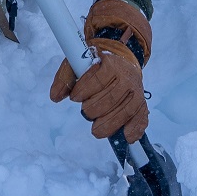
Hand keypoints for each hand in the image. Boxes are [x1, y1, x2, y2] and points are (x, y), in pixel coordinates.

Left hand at [50, 0, 152, 140]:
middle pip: (110, 99)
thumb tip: (55, 97)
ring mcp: (136, 91)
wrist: (122, 58)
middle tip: (85, 112)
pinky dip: (134, 129)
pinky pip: (141, 118)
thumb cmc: (96, 63)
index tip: (74, 97)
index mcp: (111, 64)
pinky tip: (125, 137)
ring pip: (124, 111)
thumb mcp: (78, 62)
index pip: (98, 80)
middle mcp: (126, 77)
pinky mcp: (141, 103)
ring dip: (109, 124)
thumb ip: (65, 78)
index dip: (84, 91)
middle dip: (93, 110)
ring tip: (96, 130)